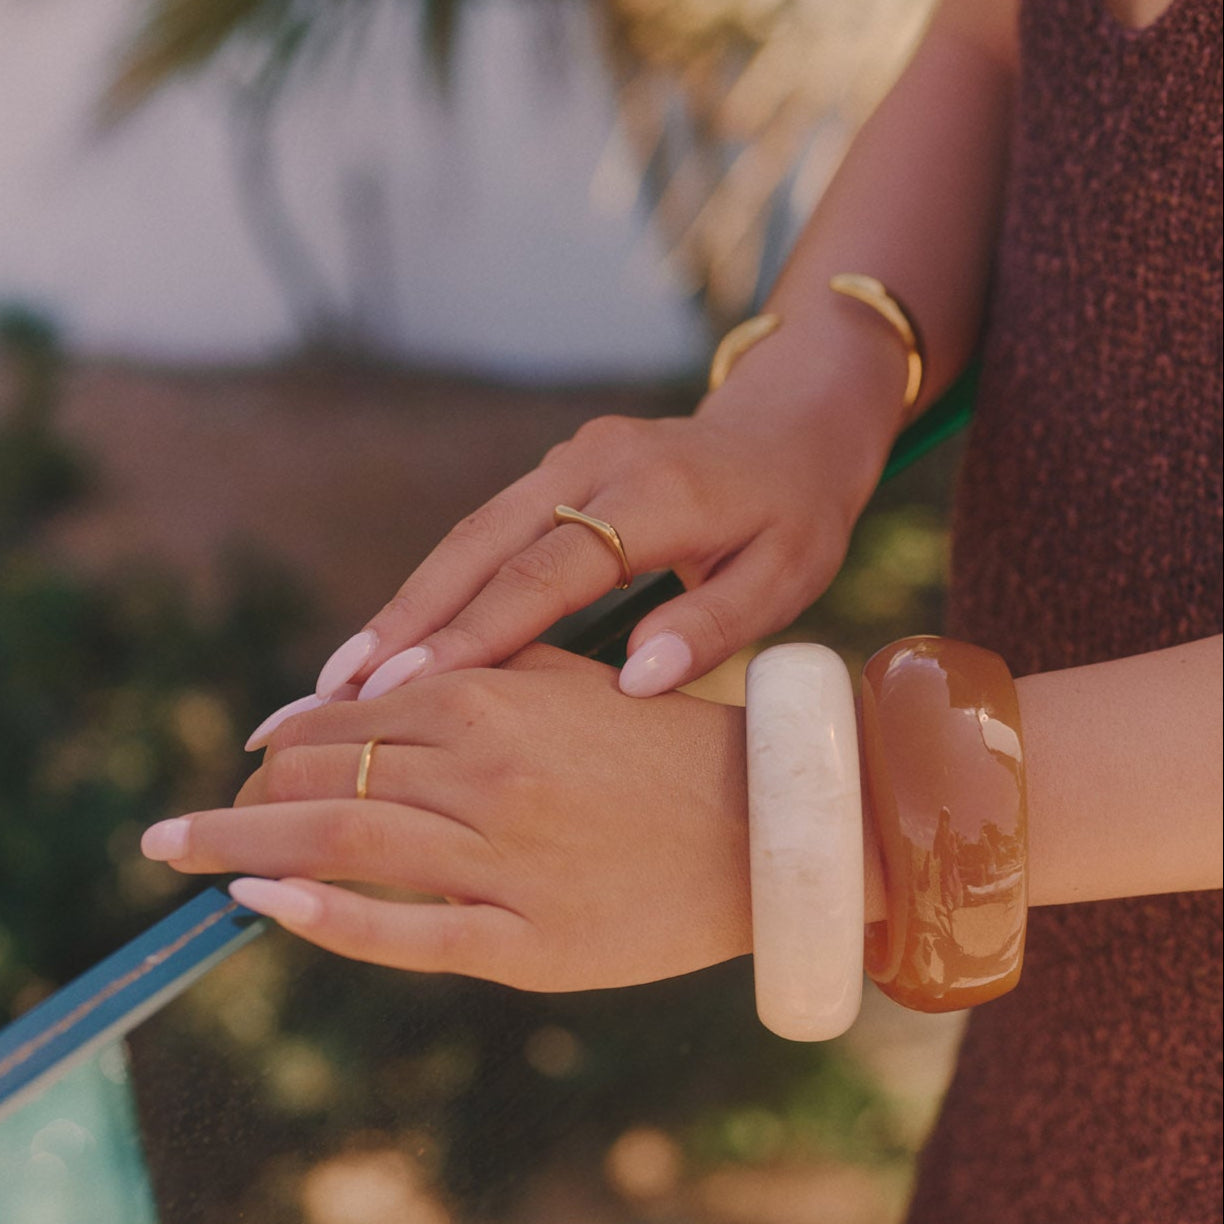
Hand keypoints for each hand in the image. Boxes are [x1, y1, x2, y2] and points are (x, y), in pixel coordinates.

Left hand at [144, 646, 751, 991]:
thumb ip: (473, 678)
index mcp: (496, 699)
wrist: (765, 823)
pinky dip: (322, 918)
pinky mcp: (528, 941)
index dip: (285, 735)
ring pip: (342, 844)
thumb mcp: (570, 683)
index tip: (250, 753)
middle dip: (248, 791)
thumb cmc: (663, 744)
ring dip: (240, 842)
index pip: (351, 716)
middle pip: (326, 776)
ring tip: (177, 847)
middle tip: (206, 812)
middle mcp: (490, 770)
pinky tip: (257, 903)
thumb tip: (363, 693)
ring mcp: (505, 858)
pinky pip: (405, 932)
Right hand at [264, 408, 862, 741]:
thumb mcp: (786, 574)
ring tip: (341, 676)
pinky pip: (488, 532)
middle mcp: (595, 466)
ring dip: (405, 604)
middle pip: (478, 547)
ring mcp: (570, 460)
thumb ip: (713, 625)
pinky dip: (441, 585)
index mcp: (656, 496)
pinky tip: (402, 635)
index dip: (470, 634)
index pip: (545, 574)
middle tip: (328, 692)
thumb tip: (633, 679)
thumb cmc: (795, 512)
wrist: (790, 424)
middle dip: (403, 622)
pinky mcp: (559, 469)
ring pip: (469, 537)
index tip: (396, 691)